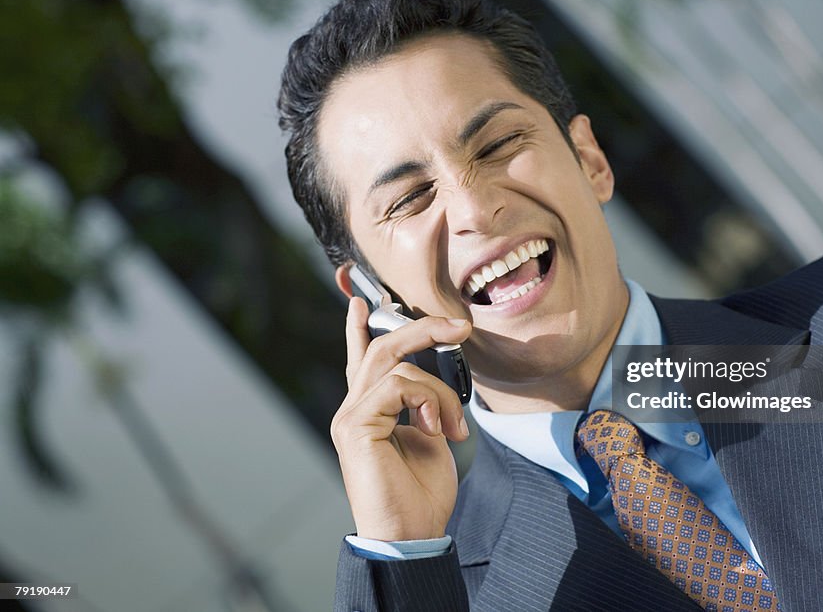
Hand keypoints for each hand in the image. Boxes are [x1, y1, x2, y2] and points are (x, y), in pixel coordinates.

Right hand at [332, 297, 471, 540]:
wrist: (411, 534)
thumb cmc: (420, 493)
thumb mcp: (431, 436)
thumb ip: (424, 404)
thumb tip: (434, 384)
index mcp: (370, 412)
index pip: (360, 359)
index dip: (359, 328)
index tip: (362, 301)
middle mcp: (353, 410)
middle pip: (381, 348)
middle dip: (422, 329)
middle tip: (460, 327)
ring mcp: (349, 417)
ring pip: (394, 363)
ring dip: (437, 389)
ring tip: (451, 424)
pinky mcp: (354, 426)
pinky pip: (397, 385)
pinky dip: (428, 401)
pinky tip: (437, 430)